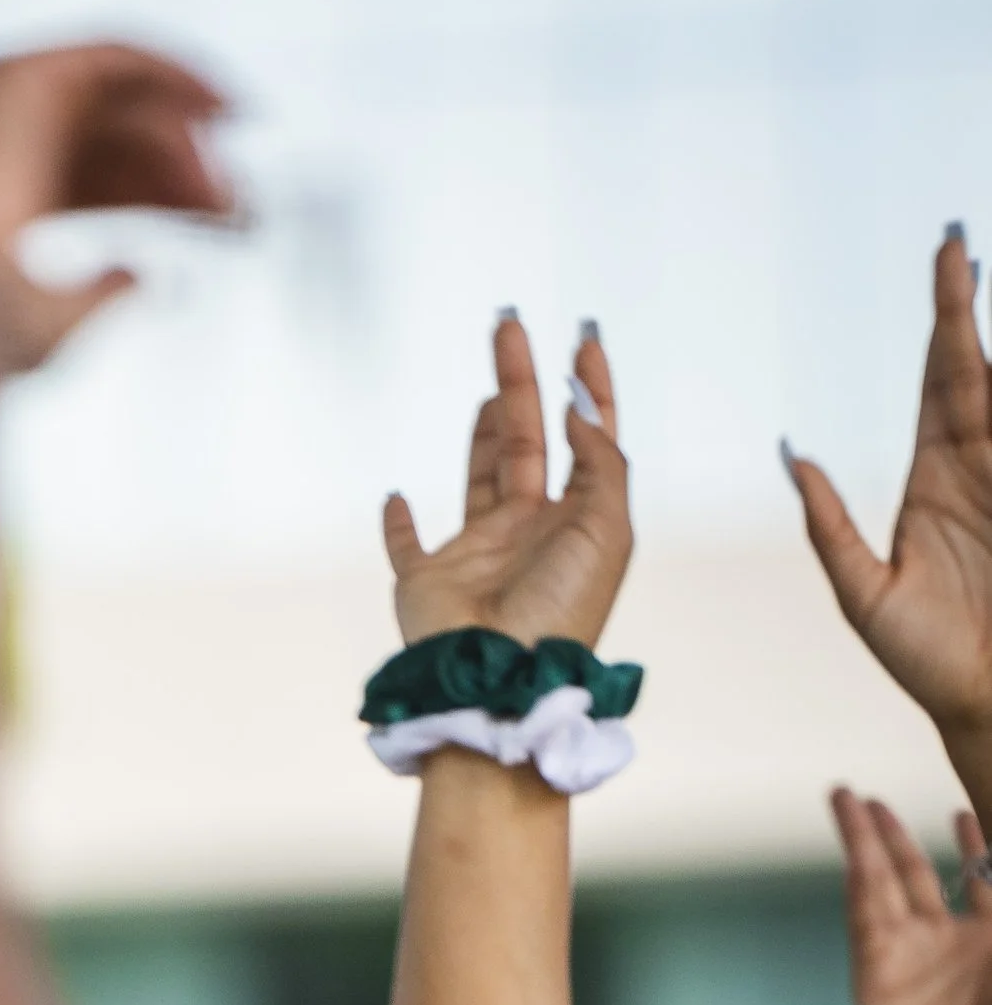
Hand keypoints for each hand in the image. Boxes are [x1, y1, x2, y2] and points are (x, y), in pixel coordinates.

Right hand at [0, 40, 235, 372]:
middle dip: (187, 167)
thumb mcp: (63, 320)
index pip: (101, 183)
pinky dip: (166, 68)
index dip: (167, 190)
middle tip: (247, 205)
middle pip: (115, 140)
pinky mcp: (9, 76)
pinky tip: (218, 103)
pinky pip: (107, 55)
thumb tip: (148, 276)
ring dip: (185, 118)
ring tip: (244, 144)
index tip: (231, 214)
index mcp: (3, 208)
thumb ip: (105, 291)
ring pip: (114, 96)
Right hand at [383, 317, 631, 646]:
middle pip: (525, 441)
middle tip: (509, 325)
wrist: (501, 679)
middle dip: (521, 381)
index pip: (587, 442)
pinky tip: (397, 498)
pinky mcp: (426, 579)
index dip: (589, 391)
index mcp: (576, 522)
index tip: (584, 343)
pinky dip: (398, 525)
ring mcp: (477, 555)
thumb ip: (600, 462)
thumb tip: (575, 411)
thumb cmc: (562, 611)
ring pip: (479, 478)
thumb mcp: (607, 527)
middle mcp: (529, 533)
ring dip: (483, 433)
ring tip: (492, 388)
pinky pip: (407, 547)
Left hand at [788, 232, 991, 762]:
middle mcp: (979, 464)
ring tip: (979, 272)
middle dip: (969, 307)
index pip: (942, 376)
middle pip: (976, 366)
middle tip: (961, 242)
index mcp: (934, 476)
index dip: (947, 317)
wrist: (983, 702)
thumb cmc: (925, 660)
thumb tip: (793, 456)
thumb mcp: (863, 593)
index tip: (950, 259)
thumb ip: (830, 526)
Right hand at [831, 787, 991, 1004]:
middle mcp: (947, 946)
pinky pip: (867, 910)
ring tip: (847, 798)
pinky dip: (861, 872)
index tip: (961, 813)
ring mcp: (908, 957)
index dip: (971, 845)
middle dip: (896, 834)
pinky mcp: (876, 971)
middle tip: (870, 798)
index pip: (978, 879)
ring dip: (867, 839)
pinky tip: (856, 842)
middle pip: (918, 874)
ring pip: (885, 882)